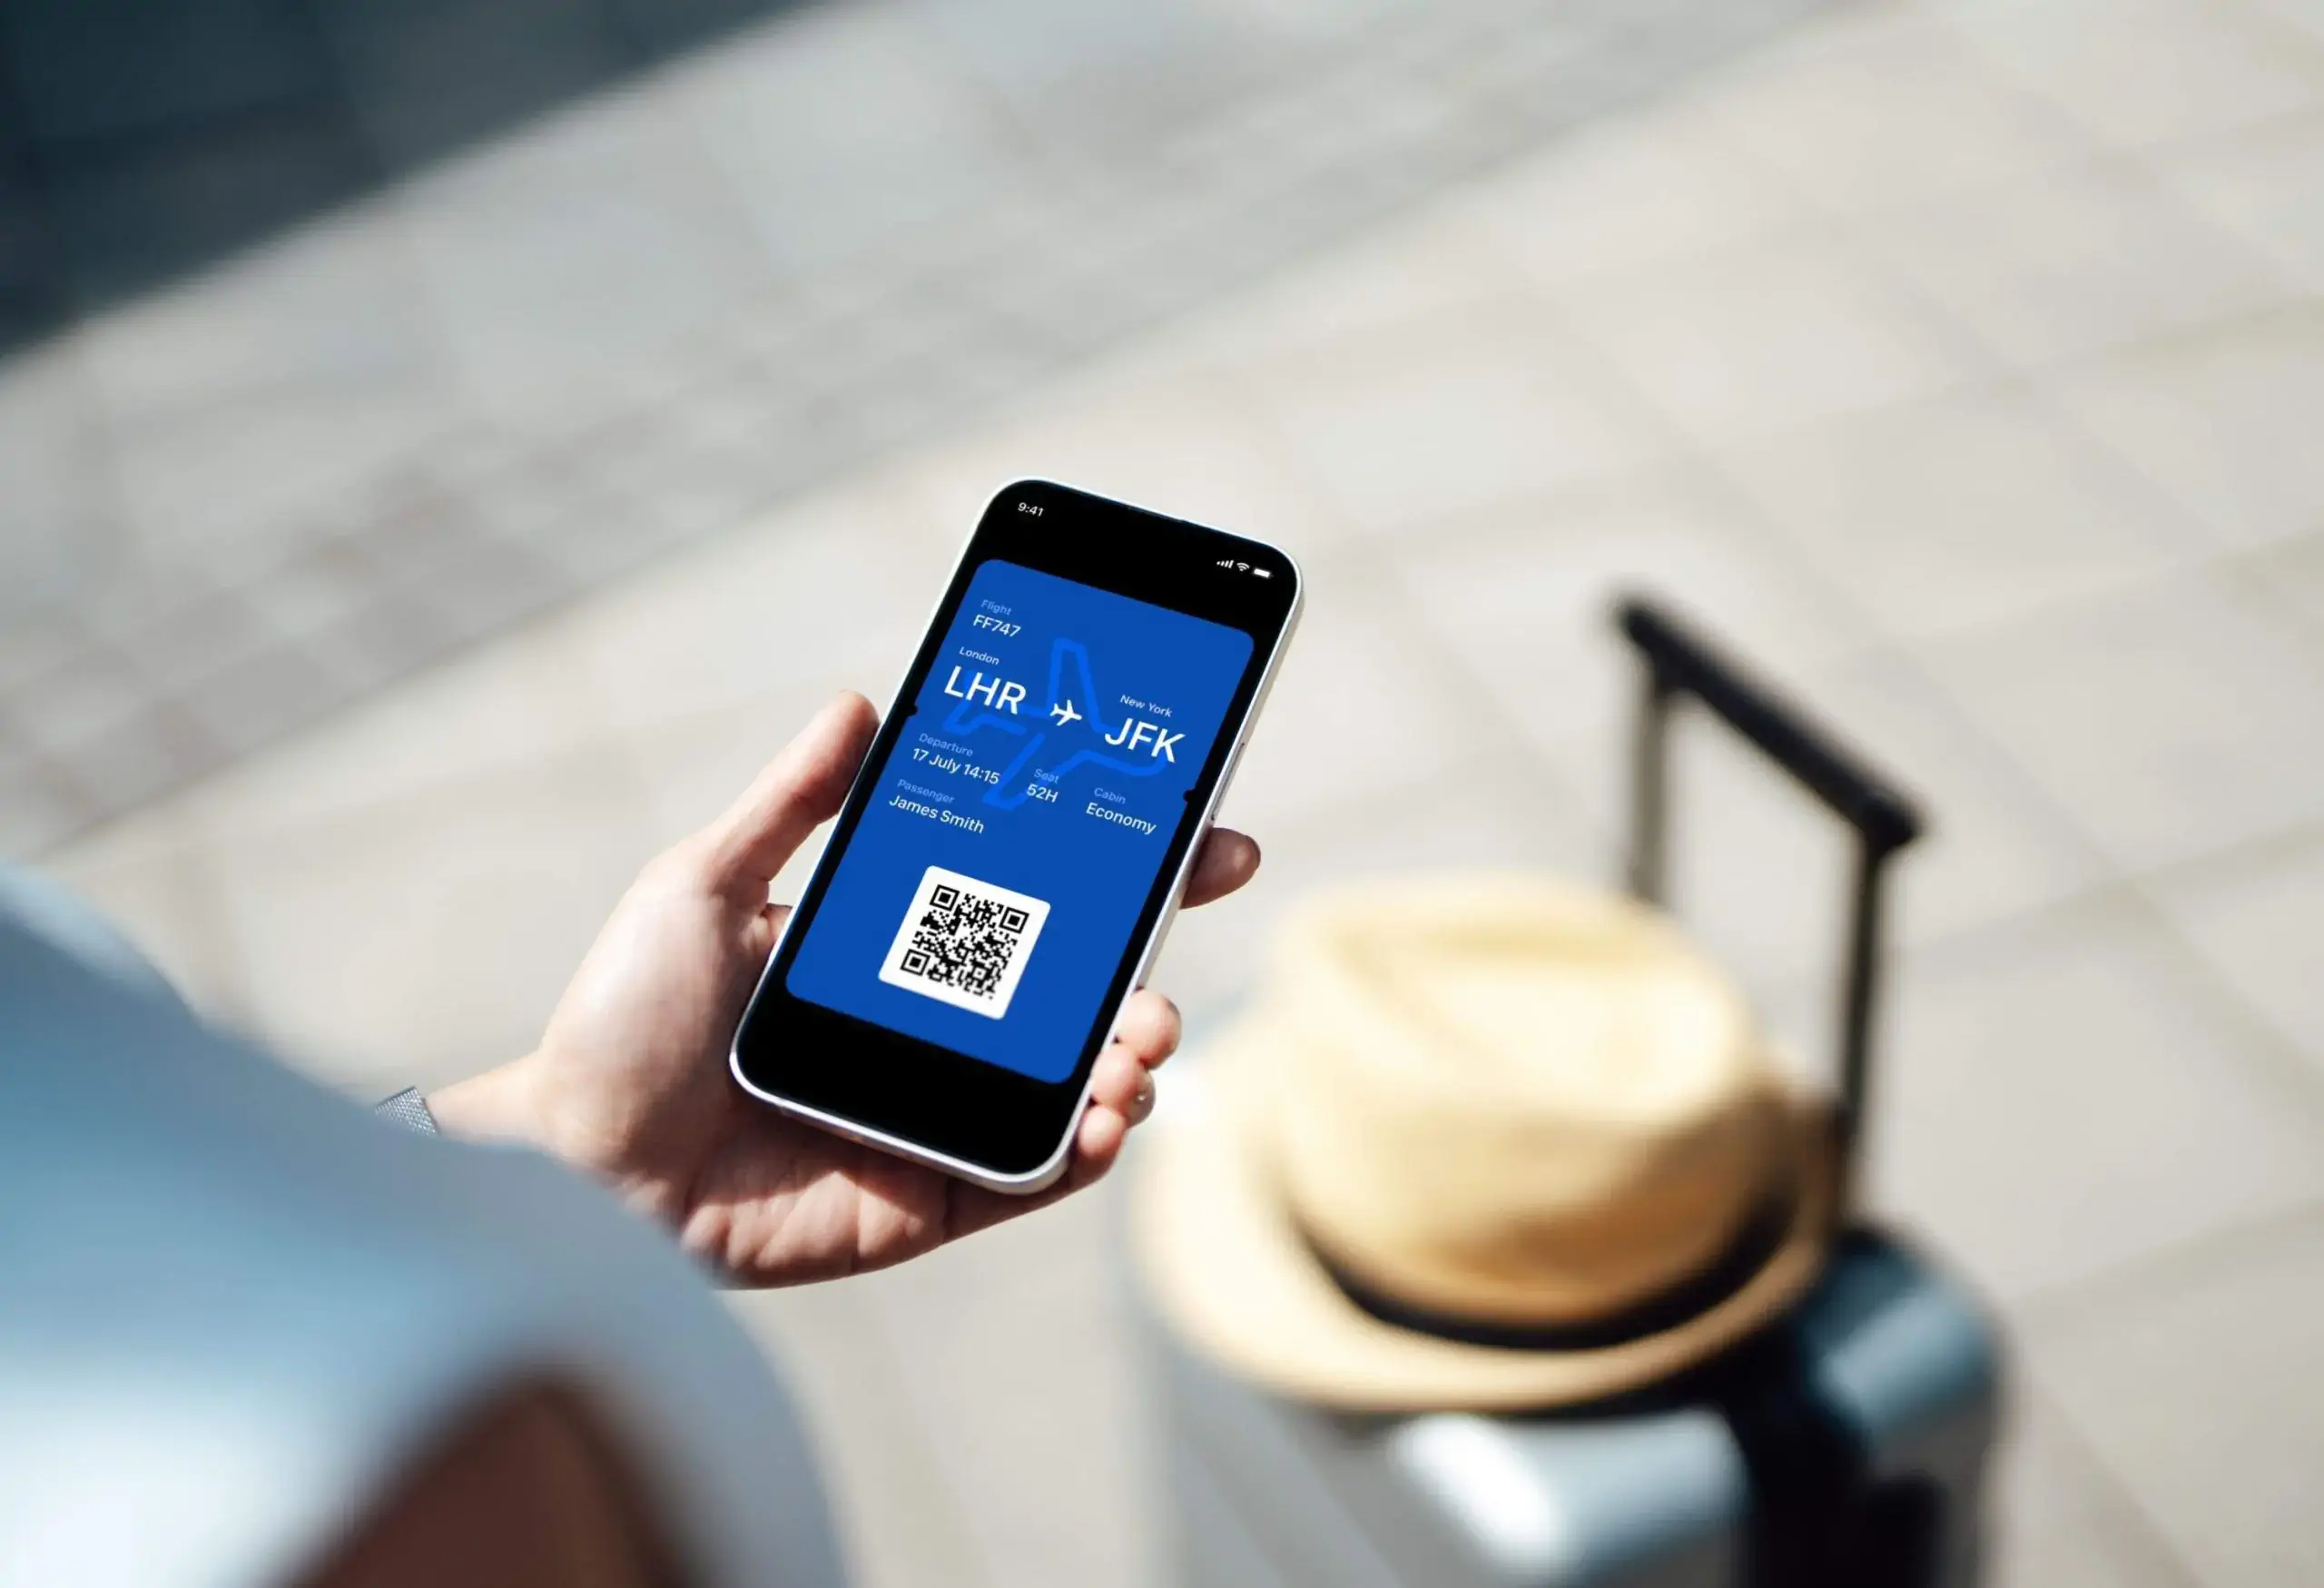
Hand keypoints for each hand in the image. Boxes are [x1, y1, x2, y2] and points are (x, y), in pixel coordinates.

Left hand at [429, 693, 1259, 1286]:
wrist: (577, 1162)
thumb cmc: (625, 1019)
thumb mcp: (701, 885)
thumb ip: (788, 804)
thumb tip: (858, 702)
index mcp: (897, 949)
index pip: (1035, 900)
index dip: (1125, 871)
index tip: (1200, 835)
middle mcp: (934, 1030)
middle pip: (1077, 994)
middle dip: (1148, 970)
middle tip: (1165, 957)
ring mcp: (939, 1114)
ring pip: (1075, 1082)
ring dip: (1132, 1057)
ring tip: (1140, 1039)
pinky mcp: (931, 1196)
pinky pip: (1035, 1175)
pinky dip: (1088, 1147)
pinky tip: (1108, 1116)